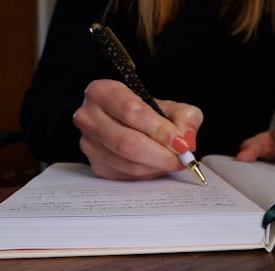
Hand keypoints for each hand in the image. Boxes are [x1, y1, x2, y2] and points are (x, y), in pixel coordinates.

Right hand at [73, 79, 202, 179]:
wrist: (128, 123)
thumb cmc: (147, 112)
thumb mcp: (170, 106)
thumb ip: (185, 117)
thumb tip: (186, 139)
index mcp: (102, 92)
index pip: (131, 112)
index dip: (159, 130)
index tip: (180, 142)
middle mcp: (89, 116)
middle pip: (127, 142)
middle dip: (161, 154)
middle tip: (181, 158)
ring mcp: (89, 143)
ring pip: (127, 163)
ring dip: (156, 166)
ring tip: (172, 160)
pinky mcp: (96, 165)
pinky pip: (126, 175)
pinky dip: (148, 173)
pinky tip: (157, 164)